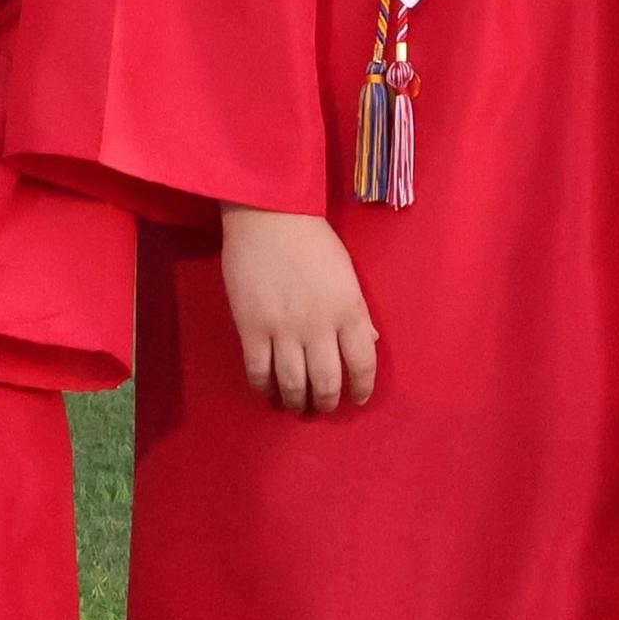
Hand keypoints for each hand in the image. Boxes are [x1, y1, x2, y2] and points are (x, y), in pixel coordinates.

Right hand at [219, 204, 377, 413]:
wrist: (267, 213)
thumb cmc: (311, 238)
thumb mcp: (345, 271)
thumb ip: (356, 310)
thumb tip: (367, 341)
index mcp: (348, 308)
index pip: (363, 363)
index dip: (361, 388)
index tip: (356, 399)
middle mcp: (318, 325)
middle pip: (327, 382)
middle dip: (326, 402)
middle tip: (323, 406)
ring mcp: (283, 328)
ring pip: (292, 384)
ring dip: (297, 402)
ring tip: (297, 405)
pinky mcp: (251, 327)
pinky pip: (259, 371)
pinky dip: (265, 389)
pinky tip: (268, 391)